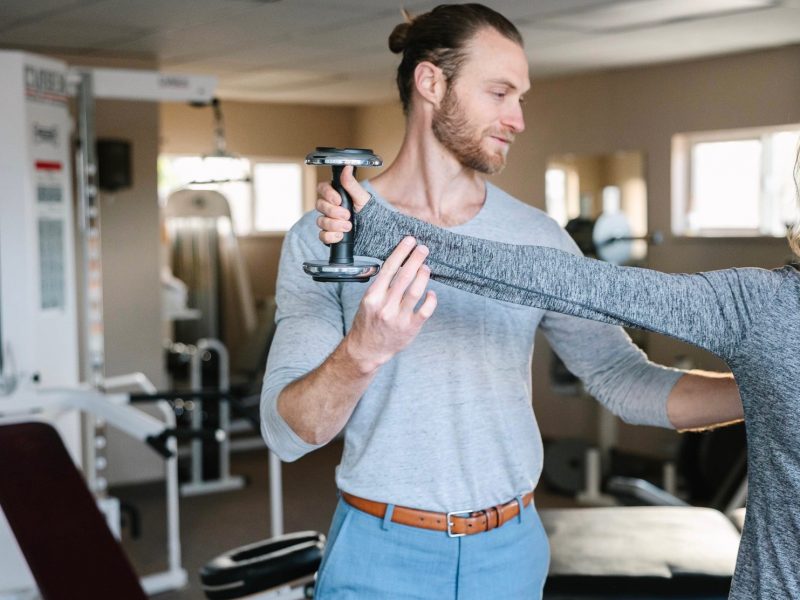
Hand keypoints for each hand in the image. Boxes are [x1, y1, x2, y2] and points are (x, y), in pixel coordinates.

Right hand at [316, 165, 371, 244]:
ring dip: (334, 224)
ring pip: (321, 221)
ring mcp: (328, 221)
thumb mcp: (361, 196)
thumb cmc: (367, 210)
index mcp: (335, 194)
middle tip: (347, 215)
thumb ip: (351, 183)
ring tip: (348, 226)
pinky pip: (322, 236)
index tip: (339, 200)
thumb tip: (347, 167)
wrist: (373, 228)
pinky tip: (340, 235)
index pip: (321, 189)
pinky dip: (330, 236)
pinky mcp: (330, 234)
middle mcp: (329, 207)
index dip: (328, 194)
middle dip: (333, 211)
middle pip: (319, 206)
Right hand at [343, 236, 436, 372]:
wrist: (367, 349)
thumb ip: (382, 285)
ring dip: (424, 275)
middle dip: (416, 259)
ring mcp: (399, 317)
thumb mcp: (368, 300)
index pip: (389, 268)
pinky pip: (425, 310)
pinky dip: (431, 299)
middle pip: (405, 276)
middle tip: (423, 248)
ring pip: (416, 290)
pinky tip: (431, 293)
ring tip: (426, 267)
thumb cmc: (368, 322)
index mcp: (373, 296)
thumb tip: (400, 263)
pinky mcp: (410, 328)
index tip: (410, 241)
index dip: (401, 252)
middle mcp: (385, 305)